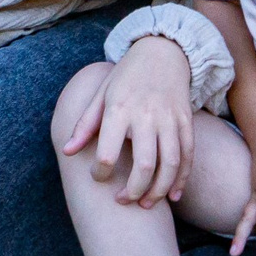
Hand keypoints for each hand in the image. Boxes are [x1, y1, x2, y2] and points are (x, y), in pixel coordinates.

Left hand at [62, 37, 196, 207]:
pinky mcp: (186, 121)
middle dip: (133, 191)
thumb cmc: (125, 77)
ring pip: (170, 164)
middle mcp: (146, 115)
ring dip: (159, 190)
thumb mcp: (101, 94)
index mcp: (119, 110)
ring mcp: (170, 119)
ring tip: (146, 204)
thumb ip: (84, 124)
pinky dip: (182, 179)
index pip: (108, 153)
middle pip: (144, 165)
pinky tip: (173, 196)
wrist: (163, 52)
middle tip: (122, 200)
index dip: (100, 173)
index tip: (98, 177)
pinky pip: (188, 155)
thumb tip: (68, 152)